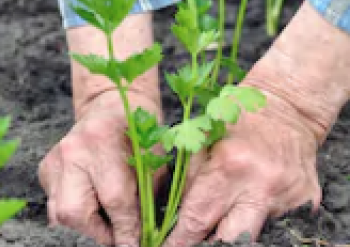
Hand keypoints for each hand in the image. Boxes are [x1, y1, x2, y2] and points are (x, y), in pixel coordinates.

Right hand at [38, 90, 162, 245]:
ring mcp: (54, 160)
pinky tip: (92, 201)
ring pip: (61, 213)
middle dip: (98, 231)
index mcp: (104, 140)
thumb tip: (143, 237)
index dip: (127, 230)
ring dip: (86, 224)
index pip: (115, 200)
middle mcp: (72, 150)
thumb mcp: (153, 162)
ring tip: (106, 219)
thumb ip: (145, 200)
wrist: (111, 106)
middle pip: (74, 211)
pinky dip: (76, 210)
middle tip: (117, 234)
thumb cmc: (139, 133)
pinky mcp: (46, 168)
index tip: (135, 245)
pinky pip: (55, 204)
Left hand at [165, 2, 349, 244]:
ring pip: (253, 232)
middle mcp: (261, 185)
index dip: (182, 239)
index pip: (198, 218)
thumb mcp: (202, 143)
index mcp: (229, 167)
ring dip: (233, 228)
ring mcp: (287, 195)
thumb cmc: (236, 121)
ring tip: (223, 215)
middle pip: (230, 238)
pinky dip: (259, 215)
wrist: (288, 108)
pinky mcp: (306, 200)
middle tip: (195, 243)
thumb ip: (190, 182)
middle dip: (209, 244)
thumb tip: (178, 218)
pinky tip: (251, 200)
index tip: (169, 246)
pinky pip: (276, 220)